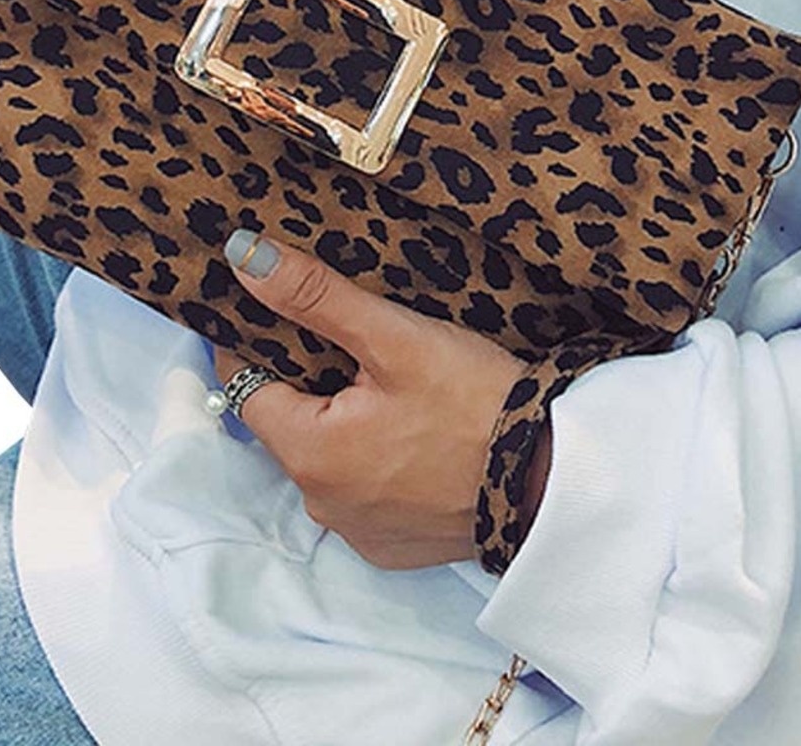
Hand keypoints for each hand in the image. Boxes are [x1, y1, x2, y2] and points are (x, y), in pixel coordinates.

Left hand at [211, 229, 551, 570]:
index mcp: (309, 454)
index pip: (247, 387)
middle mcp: (322, 504)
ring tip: (386, 381)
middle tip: (348, 337)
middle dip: (307, 379)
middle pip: (289, 421)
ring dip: (343, 420)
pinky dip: (375, 458)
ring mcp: (359, 531)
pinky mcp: (394, 543)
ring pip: (327, 455)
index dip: (256, 342)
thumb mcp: (394, 338)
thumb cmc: (477, 407)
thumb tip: (245, 257)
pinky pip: (362, 488)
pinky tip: (412, 430)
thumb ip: (315, 297)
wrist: (555, 482)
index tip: (275, 310)